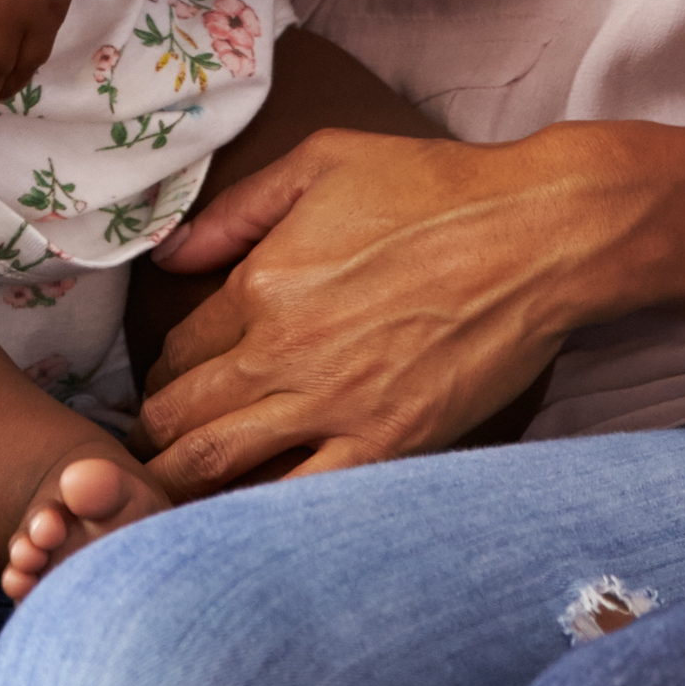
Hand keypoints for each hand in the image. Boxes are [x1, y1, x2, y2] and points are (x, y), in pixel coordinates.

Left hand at [137, 123, 647, 495]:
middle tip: (149, 454)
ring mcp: (336, 405)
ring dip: (185, 481)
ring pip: (223, 464)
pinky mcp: (390, 443)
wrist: (536, 235)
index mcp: (261, 285)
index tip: (164, 391)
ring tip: (173, 495)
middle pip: (184, 416)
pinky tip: (244, 522)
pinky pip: (303, 497)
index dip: (161, 376)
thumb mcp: (320, 162)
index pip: (178, 352)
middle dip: (154, 439)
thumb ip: (234, 211)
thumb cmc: (434, 189)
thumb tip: (166, 254)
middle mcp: (284, 353)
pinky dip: (260, 513)